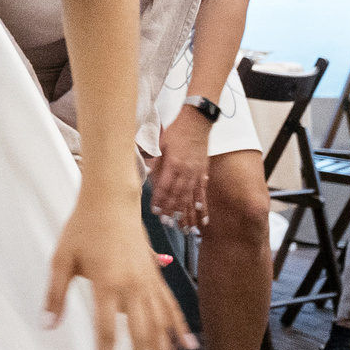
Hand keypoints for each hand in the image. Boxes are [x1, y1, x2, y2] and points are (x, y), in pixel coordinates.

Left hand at [45, 183, 194, 349]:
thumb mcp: (61, 259)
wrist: (110, 199)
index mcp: (106, 284)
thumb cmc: (82, 228)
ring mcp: (149, 283)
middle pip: (141, 338)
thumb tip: (47, 325)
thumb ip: (55, 294)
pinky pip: (172, 307)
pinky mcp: (157, 276)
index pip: (106, 333)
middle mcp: (132, 288)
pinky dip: (180, 328)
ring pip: (162, 328)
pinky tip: (188, 348)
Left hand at [147, 115, 212, 230]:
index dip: (160, 200)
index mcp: (174, 164)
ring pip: (191, 198)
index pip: (165, 186)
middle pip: (178, 195)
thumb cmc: (176, 131)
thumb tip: (146, 172)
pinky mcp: (203, 173)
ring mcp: (196, 174)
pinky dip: (202, 206)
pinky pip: (203, 193)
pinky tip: (203, 217)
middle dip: (172, 211)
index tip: (156, 211)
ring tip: (186, 228)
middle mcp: (186, 171)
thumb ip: (155, 159)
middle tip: (168, 223)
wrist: (197, 122)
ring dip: (188, 214)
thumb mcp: (161, 143)